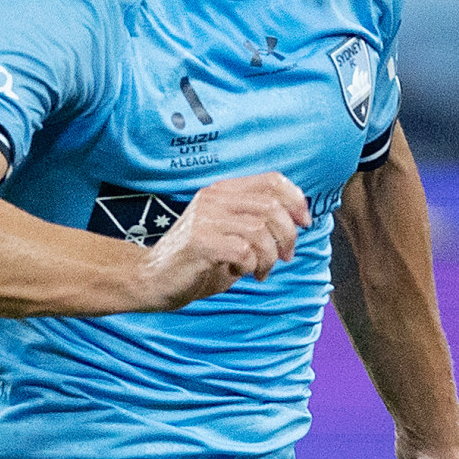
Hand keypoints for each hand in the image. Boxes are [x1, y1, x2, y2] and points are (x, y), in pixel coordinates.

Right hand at [136, 174, 309, 308]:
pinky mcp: (199, 241)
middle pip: (272, 207)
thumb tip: (299, 219)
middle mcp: (214, 198)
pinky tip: (240, 271)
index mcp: (224, 190)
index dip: (296, 200)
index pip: (272, 180)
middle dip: (288, 237)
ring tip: (260, 270)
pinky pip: (244, 251)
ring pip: (260, 231)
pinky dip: (251, 266)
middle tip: (285, 257)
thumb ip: (258, 220)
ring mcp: (205, 218)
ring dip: (269, 257)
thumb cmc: (200, 258)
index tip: (304, 223)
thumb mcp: (232, 232)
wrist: (153, 278)